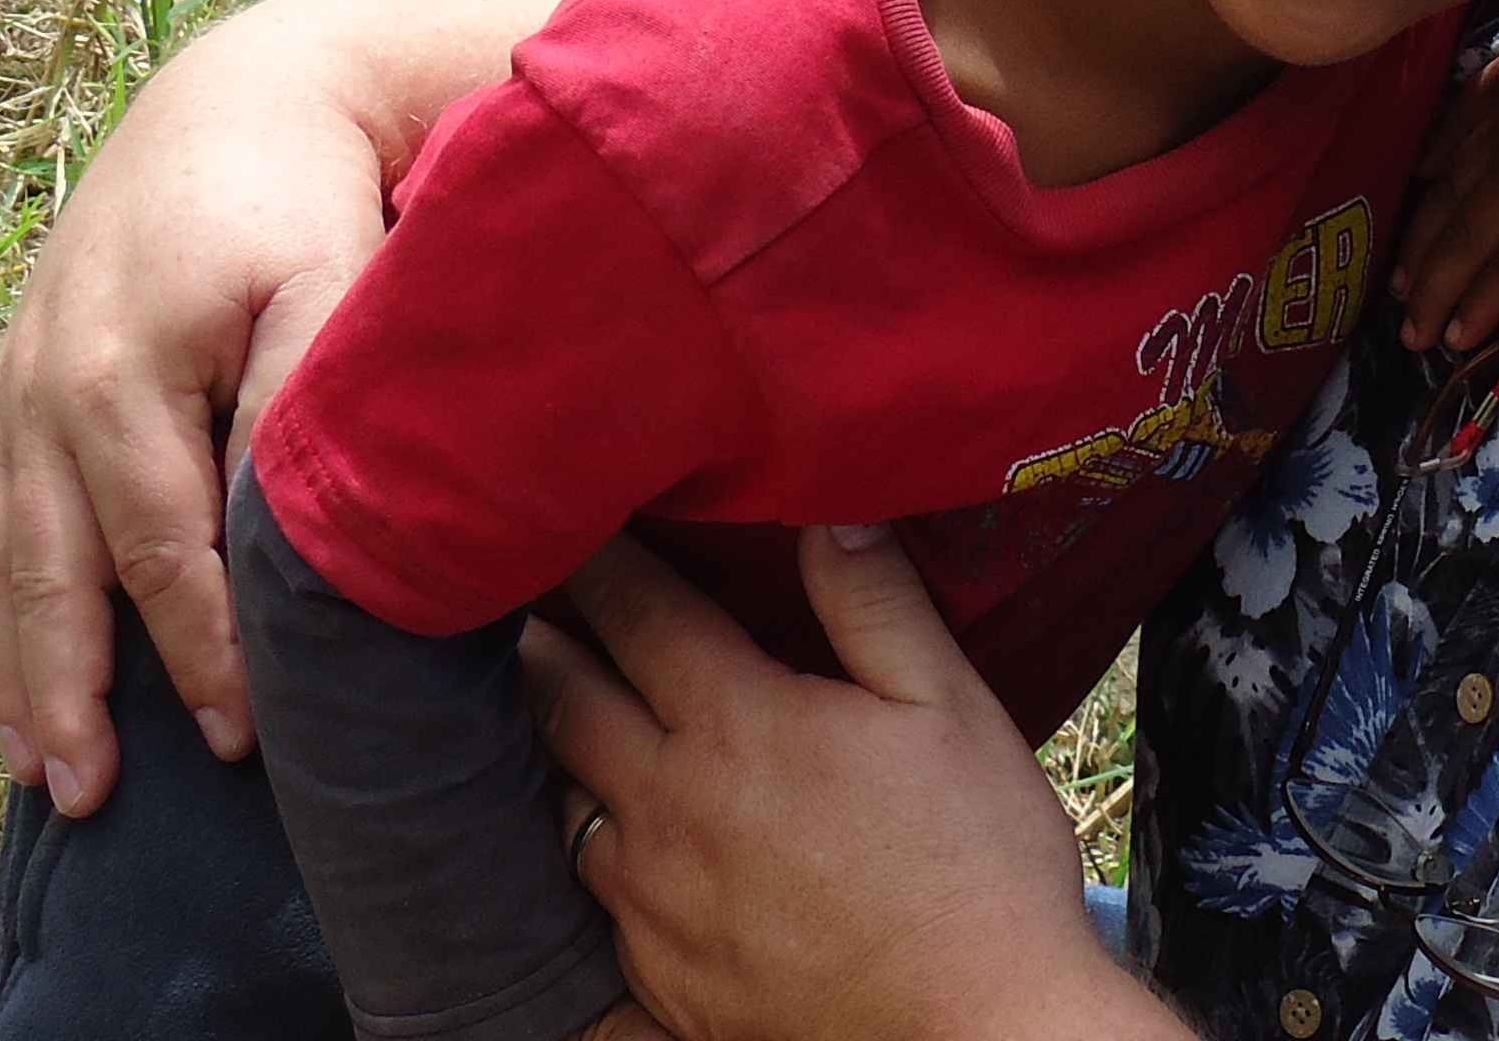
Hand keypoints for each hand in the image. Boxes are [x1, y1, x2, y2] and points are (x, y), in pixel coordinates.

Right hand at [0, 0, 442, 810]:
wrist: (249, 95)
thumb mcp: (330, 279)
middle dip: (77, 693)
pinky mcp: (22, 386)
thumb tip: (296, 526)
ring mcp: (23, 389)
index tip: (245, 735)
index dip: (201, 649)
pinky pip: (1, 521)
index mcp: (127, 373)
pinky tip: (23, 682)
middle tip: (99, 799)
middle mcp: (52, 390)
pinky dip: (8, 610)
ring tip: (51, 777)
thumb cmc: (314, 198)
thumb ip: (307, 394)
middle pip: (61, 573)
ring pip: (12, 559)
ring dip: (25, 673)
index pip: (164, 550)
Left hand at [533, 527, 1176, 1040]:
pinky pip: (596, 891)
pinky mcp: (654, 973)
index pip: (637, 615)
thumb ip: (876, 605)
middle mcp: (669, 805)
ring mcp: (651, 898)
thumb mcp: (951, 709)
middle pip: (563, 702)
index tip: (572, 519)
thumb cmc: (977, 862)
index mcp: (739, 725)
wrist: (969, 1030)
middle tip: (521, 601)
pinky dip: (595, 843)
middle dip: (541, 642)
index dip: (600, 559)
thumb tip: (832, 509)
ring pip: (563, 800)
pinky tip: (621, 832)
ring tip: (561, 707)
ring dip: (557, 746)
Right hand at [1395, 0, 1498, 352]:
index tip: (1453, 341)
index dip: (1483, 302)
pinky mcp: (1498, 78)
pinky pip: (1453, 129)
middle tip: (1409, 336)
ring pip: (1449, 191)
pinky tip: (1413, 187)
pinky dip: (1429, 161)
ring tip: (1398, 284)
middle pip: (1470, 236)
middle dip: (1436, 291)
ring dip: (1421, 241)